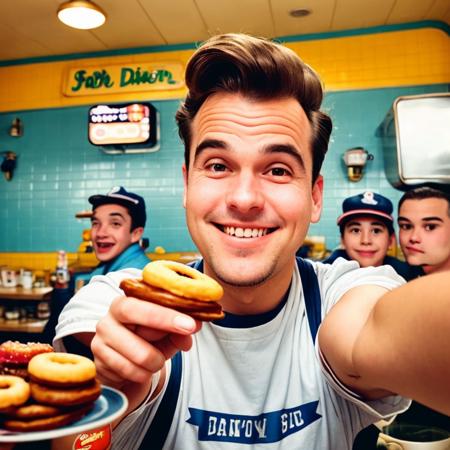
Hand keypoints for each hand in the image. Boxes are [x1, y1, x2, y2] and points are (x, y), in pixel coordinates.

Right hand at [91, 295, 200, 409]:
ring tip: (157, 361)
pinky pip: (129, 371)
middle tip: (186, 334)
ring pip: (138, 352)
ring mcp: (100, 339)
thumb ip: (180, 329)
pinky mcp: (98, 362)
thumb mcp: (167, 335)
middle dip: (163, 324)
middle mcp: (109, 317)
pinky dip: (143, 374)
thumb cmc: (147, 343)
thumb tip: (195, 326)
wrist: (124, 369)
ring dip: (156, 361)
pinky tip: (142, 371)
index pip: (144, 301)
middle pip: (132, 313)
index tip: (190, 323)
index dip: (167, 312)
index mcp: (126, 302)